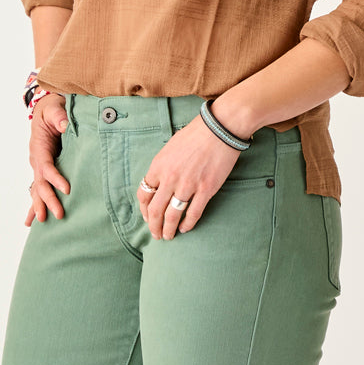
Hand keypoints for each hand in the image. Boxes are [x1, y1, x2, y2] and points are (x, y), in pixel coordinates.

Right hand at [26, 94, 71, 226]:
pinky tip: (33, 219)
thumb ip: (59, 116)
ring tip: (43, 222)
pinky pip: (39, 188)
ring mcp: (39, 166)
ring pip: (37, 189)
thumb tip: (64, 126)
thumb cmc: (52, 109)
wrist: (46, 110)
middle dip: (48, 199)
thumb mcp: (55, 109)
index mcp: (39, 147)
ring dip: (40, 205)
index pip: (46, 167)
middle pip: (41, 183)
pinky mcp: (44, 169)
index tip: (67, 189)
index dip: (55, 178)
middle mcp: (36, 159)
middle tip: (59, 214)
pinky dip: (36, 203)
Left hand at [137, 114, 242, 239]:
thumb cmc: (195, 134)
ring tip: (169, 236)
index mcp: (158, 166)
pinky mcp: (206, 190)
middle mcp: (170, 178)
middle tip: (156, 234)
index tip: (147, 217)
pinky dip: (188, 224)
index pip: (144, 194)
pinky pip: (193, 213)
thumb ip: (163, 166)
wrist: (219, 129)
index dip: (144, 210)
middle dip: (154, 226)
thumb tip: (159, 183)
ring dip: (169, 229)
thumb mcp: (170, 147)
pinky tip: (185, 228)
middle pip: (155, 210)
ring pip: (172, 216)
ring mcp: (188, 185)